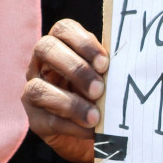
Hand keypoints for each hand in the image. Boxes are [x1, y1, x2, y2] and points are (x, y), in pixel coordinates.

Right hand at [23, 19, 107, 162]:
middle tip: (99, 89)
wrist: (100, 132)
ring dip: (70, 103)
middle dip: (75, 69)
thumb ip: (110, 67)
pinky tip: (91, 130)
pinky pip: (49, 121)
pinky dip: (73, 126)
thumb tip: (129, 63)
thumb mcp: (108, 76)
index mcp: (63, 46)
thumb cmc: (105, 93)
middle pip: (45, 50)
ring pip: (38, 88)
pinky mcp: (36, 120)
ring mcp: (34, 92)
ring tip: (95, 116)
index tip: (104, 63)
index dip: (83, 42)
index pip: (63, 29)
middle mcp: (42, 64)